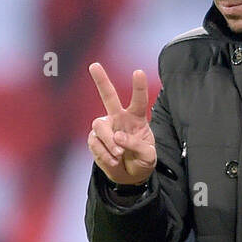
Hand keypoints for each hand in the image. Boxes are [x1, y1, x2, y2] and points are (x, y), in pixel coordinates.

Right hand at [88, 62, 156, 185]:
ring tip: (119, 154)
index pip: (139, 101)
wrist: (130, 177)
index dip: (138, 87)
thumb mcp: (148, 156)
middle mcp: (119, 118)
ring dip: (108, 141)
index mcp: (137, 118)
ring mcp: (106, 128)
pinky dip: (104, 154)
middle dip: (101, 81)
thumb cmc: (142, 161)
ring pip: (100, 126)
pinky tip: (113, 160)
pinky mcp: (95, 140)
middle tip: (94, 65)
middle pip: (109, 96)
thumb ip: (136, 145)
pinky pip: (95, 143)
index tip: (138, 72)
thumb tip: (117, 137)